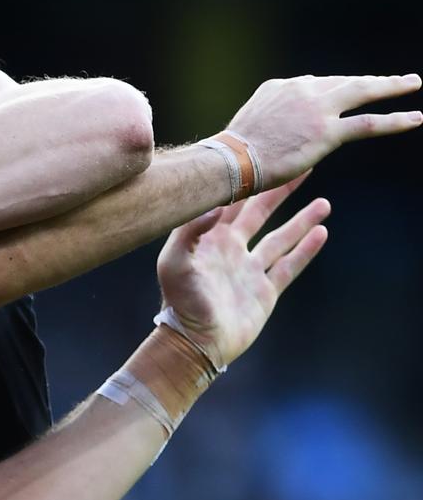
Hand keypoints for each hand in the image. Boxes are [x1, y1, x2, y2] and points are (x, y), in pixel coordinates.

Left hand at [155, 174, 328, 367]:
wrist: (196, 343)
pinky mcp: (264, 291)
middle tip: (301, 168)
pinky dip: (306, 249)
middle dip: (279, 192)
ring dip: (301, 220)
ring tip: (324, 202)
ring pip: (281, 238)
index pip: (231, 201)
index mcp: (209, 238)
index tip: (263, 155)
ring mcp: (249, 269)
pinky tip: (322, 232)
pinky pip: (289, 265)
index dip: (247, 180)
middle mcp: (230, 248)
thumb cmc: (180, 302)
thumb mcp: (175, 263)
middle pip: (260, 213)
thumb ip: (190, 231)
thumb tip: (216, 204)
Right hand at [226, 74, 420, 189]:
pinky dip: (396, 120)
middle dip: (371, 80)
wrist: (231, 160)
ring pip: (362, 92)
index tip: (347, 94)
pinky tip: (416, 118)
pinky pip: (369, 123)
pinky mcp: (327, 131)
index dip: (335, 90)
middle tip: (395, 80)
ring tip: (412, 84)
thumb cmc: (235, 151)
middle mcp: (301, 90)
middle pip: (344, 81)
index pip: (316, 84)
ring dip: (391, 87)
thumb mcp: (253, 121)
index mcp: (280, 86)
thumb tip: (290, 132)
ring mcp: (316, 109)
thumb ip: (275, 117)